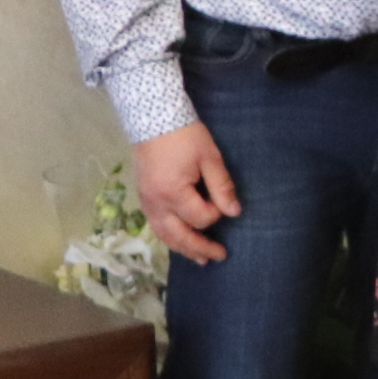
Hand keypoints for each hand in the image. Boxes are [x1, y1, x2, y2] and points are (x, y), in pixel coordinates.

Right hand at [131, 120, 242, 265]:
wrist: (152, 119)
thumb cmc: (185, 136)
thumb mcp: (210, 158)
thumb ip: (221, 187)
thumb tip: (234, 213)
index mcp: (172, 193)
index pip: (200, 218)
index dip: (216, 214)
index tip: (224, 202)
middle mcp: (156, 203)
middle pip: (179, 235)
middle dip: (200, 248)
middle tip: (220, 256)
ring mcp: (146, 202)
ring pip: (164, 235)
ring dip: (183, 248)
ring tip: (201, 259)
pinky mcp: (143, 197)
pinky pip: (156, 225)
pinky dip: (170, 237)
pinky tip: (180, 241)